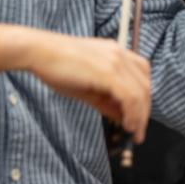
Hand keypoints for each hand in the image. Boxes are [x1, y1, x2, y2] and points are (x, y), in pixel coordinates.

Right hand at [21, 31, 151, 142]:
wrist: (39, 52)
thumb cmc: (57, 67)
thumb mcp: (86, 87)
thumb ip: (106, 100)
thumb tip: (121, 116)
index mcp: (116, 53)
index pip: (142, 75)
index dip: (144, 98)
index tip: (139, 117)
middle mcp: (120, 54)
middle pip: (145, 85)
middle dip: (144, 111)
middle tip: (138, 130)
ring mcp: (115, 61)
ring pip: (140, 92)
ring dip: (140, 115)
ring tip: (133, 131)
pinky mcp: (108, 72)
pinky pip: (130, 96)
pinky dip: (132, 113)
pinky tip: (127, 124)